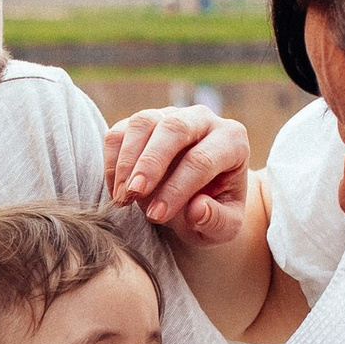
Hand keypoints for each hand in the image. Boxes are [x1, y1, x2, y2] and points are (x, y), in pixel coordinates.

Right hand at [104, 106, 250, 242]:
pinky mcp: (144, 122)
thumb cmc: (214, 212)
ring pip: (143, 122)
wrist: (198, 201)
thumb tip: (197, 209)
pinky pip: (121, 131)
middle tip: (134, 194)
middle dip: (150, 162)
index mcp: (232, 141)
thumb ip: (217, 221)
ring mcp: (171, 115)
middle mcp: (204, 120)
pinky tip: (116, 189)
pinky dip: (112, 159)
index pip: (201, 159)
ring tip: (123, 196)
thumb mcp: (224, 228)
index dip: (177, 188)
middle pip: (174, 128)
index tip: (157, 216)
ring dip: (127, 160)